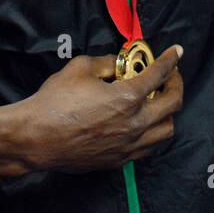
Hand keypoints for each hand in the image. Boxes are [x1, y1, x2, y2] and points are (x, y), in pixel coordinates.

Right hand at [0, 45, 183, 177]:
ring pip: (166, 130)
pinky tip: (142, 123)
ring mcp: (128, 145)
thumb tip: (119, 63)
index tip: (177, 52)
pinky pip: (149, 147)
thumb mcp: (80, 68)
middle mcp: (135, 124)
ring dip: (168, 113)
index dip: (170, 60)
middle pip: (173, 105)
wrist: (36, 137)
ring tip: (157, 102)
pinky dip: (153, 132)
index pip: (159, 75)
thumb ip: (107, 62)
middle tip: (170, 76)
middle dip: (176, 85)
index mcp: (127, 98)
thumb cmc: (55, 100)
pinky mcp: (119, 160)